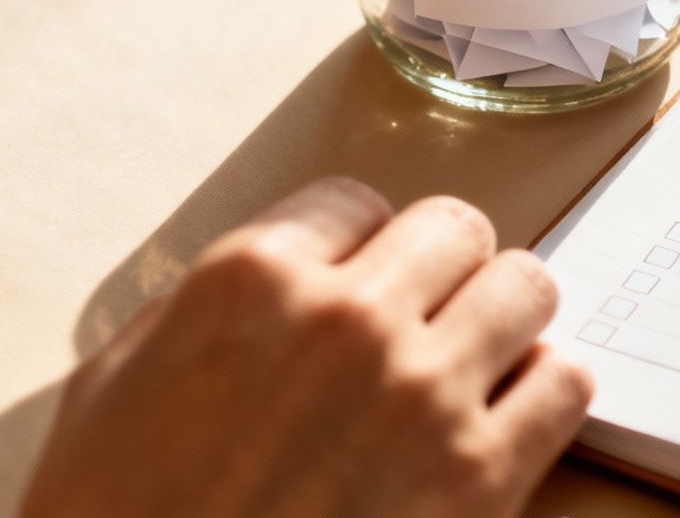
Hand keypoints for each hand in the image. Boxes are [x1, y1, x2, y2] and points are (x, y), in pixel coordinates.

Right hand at [17, 177, 594, 517]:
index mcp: (252, 284)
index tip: (350, 289)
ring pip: (528, 287)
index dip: (355, 251)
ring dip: (501, 322)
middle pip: (456, 229)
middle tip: (419, 323)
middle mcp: (346, 321)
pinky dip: (543, 396)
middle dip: (439, 272)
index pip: (357, 202)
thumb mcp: (113, 390)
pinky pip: (566, 383)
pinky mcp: (480, 479)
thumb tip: (280, 273)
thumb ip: (204, 308)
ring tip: (469, 365)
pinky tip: (501, 424)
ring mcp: (422, 397)